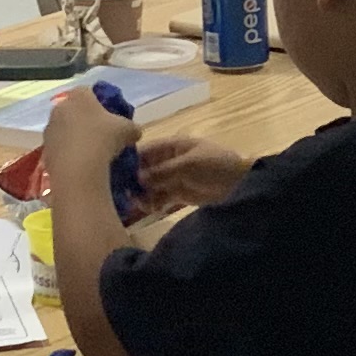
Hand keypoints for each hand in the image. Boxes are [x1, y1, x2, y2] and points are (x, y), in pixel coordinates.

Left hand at [40, 86, 134, 175]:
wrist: (77, 169)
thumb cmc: (103, 139)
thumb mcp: (127, 130)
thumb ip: (132, 127)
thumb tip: (135, 131)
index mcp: (79, 96)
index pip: (88, 91)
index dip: (100, 101)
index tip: (110, 115)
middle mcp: (60, 107)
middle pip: (74, 109)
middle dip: (86, 119)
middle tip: (101, 133)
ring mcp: (50, 128)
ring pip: (65, 128)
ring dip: (76, 136)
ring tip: (92, 151)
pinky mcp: (44, 148)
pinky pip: (60, 146)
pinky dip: (69, 151)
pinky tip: (81, 162)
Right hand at [133, 135, 249, 212]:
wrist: (241, 185)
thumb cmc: (215, 166)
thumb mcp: (187, 165)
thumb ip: (161, 172)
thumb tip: (136, 179)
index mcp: (174, 146)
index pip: (146, 150)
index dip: (131, 160)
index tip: (115, 174)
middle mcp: (171, 160)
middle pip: (146, 169)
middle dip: (135, 181)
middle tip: (123, 194)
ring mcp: (175, 178)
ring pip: (152, 185)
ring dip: (144, 194)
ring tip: (138, 204)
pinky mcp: (180, 194)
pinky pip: (161, 197)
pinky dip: (155, 203)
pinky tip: (151, 209)